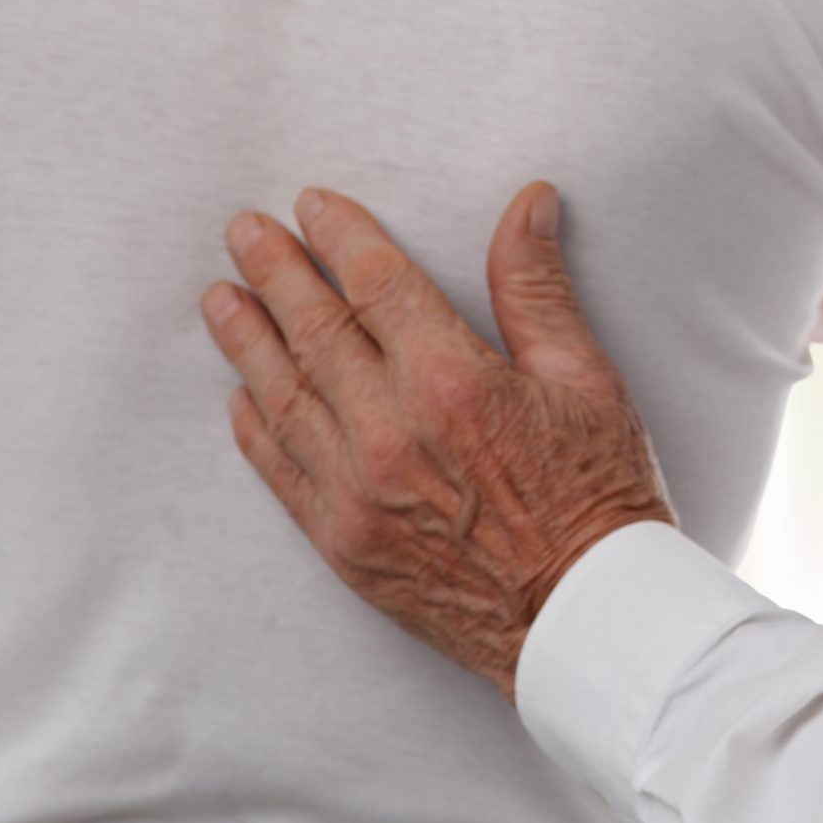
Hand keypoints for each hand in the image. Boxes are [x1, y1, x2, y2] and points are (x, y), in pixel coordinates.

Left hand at [202, 184, 674, 699]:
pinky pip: (282, 474)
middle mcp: (391, 433)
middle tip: (243, 231)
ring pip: (284, 397)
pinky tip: (241, 396)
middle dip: (274, 273)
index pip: (375, 285)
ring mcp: (358, 494)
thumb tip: (527, 203)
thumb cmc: (601, 497)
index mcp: (453, 381)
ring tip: (220, 298)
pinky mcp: (345, 546)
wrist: (585, 619)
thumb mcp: (587, 378)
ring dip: (248, 340)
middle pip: (314, 331)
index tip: (311, 206)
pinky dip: (255, 429)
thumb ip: (537, 288)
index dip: (338, 236)